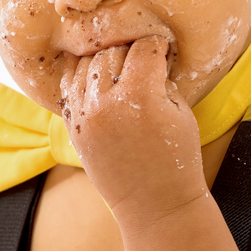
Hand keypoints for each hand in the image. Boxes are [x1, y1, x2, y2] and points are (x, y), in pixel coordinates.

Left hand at [58, 35, 206, 222]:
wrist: (154, 203)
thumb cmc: (176, 159)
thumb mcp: (181, 111)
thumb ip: (161, 79)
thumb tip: (148, 56)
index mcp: (139, 96)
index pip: (142, 48)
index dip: (156, 46)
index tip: (161, 51)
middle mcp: (106, 103)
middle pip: (111, 52)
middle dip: (129, 51)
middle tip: (140, 60)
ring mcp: (85, 116)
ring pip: (86, 65)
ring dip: (104, 61)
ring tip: (120, 70)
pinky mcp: (74, 129)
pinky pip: (70, 88)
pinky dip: (82, 78)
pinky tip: (97, 79)